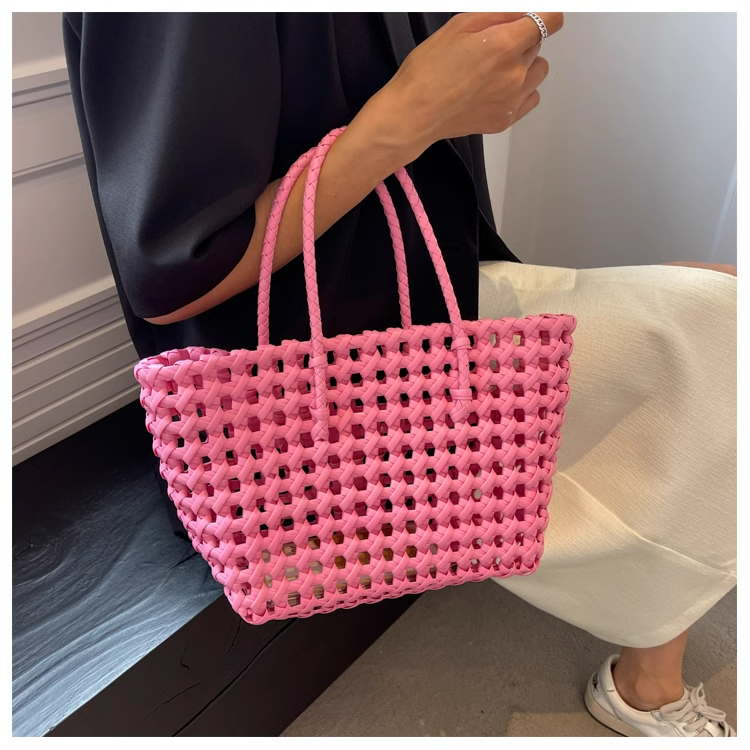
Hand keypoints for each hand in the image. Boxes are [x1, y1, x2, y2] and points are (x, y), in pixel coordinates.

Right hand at [362, 12, 562, 160]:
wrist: (413, 114)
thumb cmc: (427, 71)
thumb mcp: (459, 26)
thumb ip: (497, 15)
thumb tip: (521, 13)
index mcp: (504, 45)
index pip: (550, 21)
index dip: (545, 15)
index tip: (538, 17)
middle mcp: (515, 74)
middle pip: (538, 46)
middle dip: (520, 42)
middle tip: (490, 50)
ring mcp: (512, 100)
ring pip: (538, 72)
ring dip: (524, 66)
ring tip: (495, 72)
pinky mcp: (506, 119)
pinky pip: (530, 98)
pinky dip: (521, 91)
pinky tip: (497, 90)